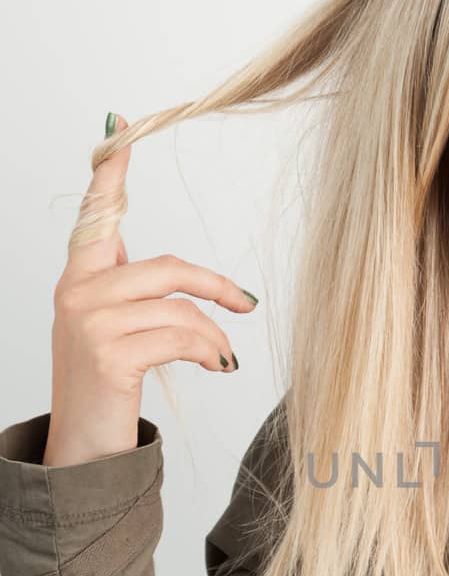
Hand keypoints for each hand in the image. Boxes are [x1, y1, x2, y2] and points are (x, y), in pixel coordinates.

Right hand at [43, 113, 258, 465]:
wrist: (82, 450)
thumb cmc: (104, 387)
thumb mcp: (113, 330)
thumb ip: (131, 293)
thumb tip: (173, 275)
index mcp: (79, 278)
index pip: (96, 214)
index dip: (111, 171)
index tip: (121, 125)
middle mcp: (77, 292)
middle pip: (167, 267)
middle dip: (215, 286)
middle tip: (245, 304)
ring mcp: (89, 323)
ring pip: (178, 305)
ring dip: (214, 333)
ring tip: (222, 356)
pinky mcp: (109, 354)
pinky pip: (180, 336)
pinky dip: (209, 351)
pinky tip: (216, 367)